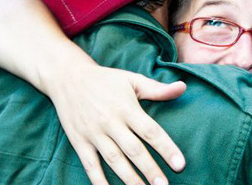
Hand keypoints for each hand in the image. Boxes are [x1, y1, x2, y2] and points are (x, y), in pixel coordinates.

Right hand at [45, 63, 186, 184]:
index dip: (166, 148)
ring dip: (130, 179)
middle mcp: (111, 122)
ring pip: (114, 161)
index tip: (180, 164)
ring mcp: (94, 134)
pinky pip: (90, 165)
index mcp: (127, 108)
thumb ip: (158, 89)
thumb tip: (183, 87)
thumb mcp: (132, 80)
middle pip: (134, 150)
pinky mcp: (79, 142)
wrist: (68, 78)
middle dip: (150, 170)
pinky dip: (100, 181)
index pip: (151, 131)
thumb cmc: (106, 80)